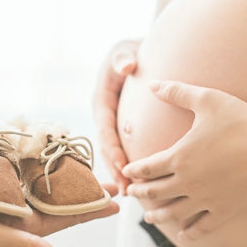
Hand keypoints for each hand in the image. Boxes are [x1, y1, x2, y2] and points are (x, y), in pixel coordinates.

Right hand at [93, 40, 140, 193]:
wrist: (138, 54)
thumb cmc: (130, 52)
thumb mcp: (123, 51)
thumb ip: (122, 58)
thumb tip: (126, 65)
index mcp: (102, 102)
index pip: (105, 130)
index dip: (113, 149)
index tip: (124, 166)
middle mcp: (105, 117)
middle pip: (108, 148)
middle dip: (117, 170)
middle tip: (129, 190)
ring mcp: (114, 125)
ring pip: (116, 154)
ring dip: (124, 174)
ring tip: (135, 195)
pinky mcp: (124, 130)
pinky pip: (126, 150)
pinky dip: (132, 167)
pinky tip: (144, 183)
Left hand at [122, 80, 246, 240]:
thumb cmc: (243, 121)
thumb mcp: (208, 100)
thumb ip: (177, 92)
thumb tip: (152, 83)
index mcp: (179, 157)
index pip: (147, 168)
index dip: (134, 170)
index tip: (126, 172)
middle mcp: (187, 182)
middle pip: (155, 192)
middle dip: (140, 193)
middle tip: (131, 194)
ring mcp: (205, 200)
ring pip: (173, 213)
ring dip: (157, 216)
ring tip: (149, 218)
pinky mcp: (224, 211)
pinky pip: (202, 227)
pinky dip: (189, 233)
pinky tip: (183, 234)